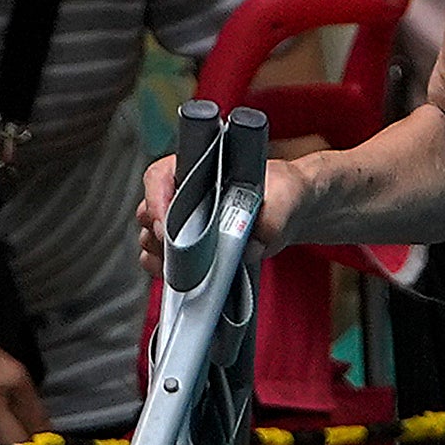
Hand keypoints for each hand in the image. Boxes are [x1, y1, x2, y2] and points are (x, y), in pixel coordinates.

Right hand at [148, 146, 323, 277]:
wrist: (294, 210)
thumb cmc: (285, 190)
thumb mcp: (287, 195)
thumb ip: (273, 218)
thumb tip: (250, 248)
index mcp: (197, 167)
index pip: (159, 177)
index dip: (156, 200)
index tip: (166, 226)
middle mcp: (183, 193)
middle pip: (150, 211)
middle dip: (157, 235)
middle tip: (176, 254)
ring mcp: (184, 221)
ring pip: (153, 239)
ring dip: (161, 256)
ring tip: (181, 269)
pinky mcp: (191, 248)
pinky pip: (165, 260)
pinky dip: (166, 271)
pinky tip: (180, 278)